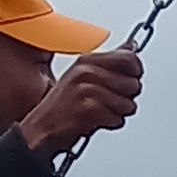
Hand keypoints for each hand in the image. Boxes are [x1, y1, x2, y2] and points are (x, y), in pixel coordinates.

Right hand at [18, 47, 143, 157]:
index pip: (129, 58)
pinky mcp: (88, 110)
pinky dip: (111, 124)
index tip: (132, 78)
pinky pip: (117, 119)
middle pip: (133, 84)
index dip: (136, 72)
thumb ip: (109, 61)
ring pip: (128, 104)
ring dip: (119, 113)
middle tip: (111, 102)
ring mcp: (87, 90)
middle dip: (128, 97)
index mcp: (87, 60)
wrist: (41, 129)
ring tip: (102, 112)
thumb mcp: (82, 75)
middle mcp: (87, 72)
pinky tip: (98, 121)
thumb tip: (130, 48)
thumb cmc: (62, 106)